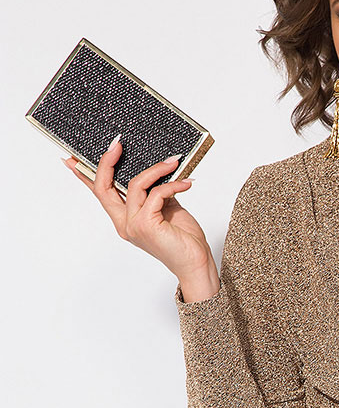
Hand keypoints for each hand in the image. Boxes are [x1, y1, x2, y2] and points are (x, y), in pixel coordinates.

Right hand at [63, 139, 215, 284]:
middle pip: (103, 187)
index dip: (85, 176)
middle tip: (117, 144)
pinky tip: (185, 183)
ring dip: (156, 169)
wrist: (196, 263)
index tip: (72, 159)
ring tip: (173, 163)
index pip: (101, 194)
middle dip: (107, 162)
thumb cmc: (183, 240)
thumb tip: (156, 170)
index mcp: (125, 220)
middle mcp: (125, 224)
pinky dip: (172, 185)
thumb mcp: (167, 209)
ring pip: (134, 184)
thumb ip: (155, 193)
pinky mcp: (146, 225)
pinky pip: (156, 193)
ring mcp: (133, 226)